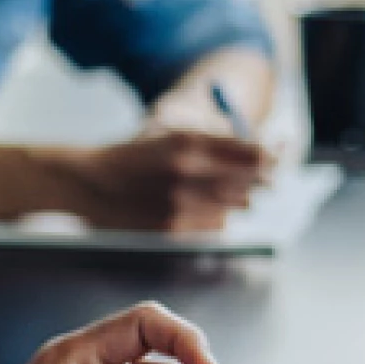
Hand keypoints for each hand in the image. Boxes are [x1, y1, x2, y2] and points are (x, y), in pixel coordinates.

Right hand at [59, 126, 274, 232]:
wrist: (87, 182)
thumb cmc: (133, 156)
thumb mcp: (172, 136)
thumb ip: (216, 144)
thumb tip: (263, 155)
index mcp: (188, 140)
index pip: (252, 152)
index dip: (272, 156)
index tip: (277, 157)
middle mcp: (187, 171)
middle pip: (249, 181)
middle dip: (261, 180)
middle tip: (267, 179)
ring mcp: (180, 203)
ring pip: (235, 206)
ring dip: (237, 200)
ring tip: (223, 191)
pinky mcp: (172, 228)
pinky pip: (216, 226)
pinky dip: (217, 218)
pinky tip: (200, 208)